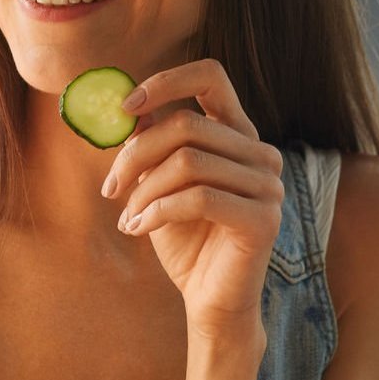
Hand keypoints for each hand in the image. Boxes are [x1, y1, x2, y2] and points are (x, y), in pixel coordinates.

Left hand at [101, 59, 283, 341]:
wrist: (208, 301)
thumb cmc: (185, 241)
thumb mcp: (158, 185)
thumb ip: (151, 144)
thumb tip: (126, 107)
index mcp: (238, 136)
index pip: (211, 78)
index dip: (166, 81)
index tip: (125, 106)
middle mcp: (260, 154)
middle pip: (186, 125)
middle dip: (136, 155)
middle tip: (110, 188)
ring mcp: (268, 185)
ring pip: (188, 162)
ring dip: (144, 192)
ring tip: (128, 218)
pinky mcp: (264, 219)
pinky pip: (199, 198)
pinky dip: (158, 211)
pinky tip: (138, 230)